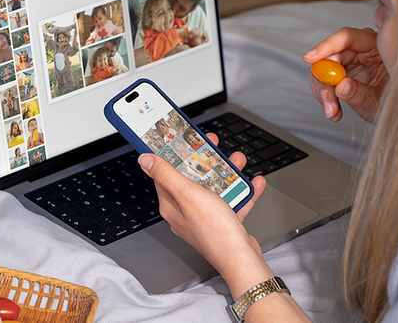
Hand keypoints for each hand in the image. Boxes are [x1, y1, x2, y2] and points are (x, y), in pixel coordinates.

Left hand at [138, 134, 271, 297]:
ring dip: (227, 173)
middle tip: (212, 145)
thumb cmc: (214, 230)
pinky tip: (252, 183)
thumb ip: (166, 175)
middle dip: (205, 160)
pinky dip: (242, 191)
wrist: (241, 258)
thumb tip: (145, 160)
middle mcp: (187, 211)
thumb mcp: (187, 194)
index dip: (172, 155)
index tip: (179, 141)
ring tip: (237, 161)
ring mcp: (206, 217)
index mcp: (172, 204)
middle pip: (192, 178)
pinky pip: (233, 201)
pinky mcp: (224, 222)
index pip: (165, 174)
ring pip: (215, 187)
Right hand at [303, 27, 387, 122]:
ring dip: (323, 92)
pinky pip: (325, 79)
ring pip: (323, 69)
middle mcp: (362, 49)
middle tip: (328, 105)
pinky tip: (334, 111)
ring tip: (333, 112)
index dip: (327, 45)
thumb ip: (362, 93)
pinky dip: (325, 96)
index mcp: (378, 46)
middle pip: (331, 55)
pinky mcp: (343, 73)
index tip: (310, 59)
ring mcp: (351, 61)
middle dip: (325, 81)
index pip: (348, 37)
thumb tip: (341, 87)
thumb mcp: (382, 101)